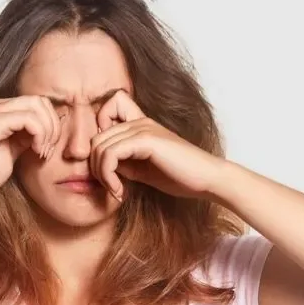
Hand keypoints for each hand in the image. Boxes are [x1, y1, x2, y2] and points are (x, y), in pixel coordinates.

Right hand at [0, 95, 61, 201]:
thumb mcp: (14, 150)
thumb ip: (28, 136)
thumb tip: (50, 129)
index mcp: (2, 111)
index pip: (39, 103)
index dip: (51, 123)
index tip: (47, 148)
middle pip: (41, 101)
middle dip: (53, 125)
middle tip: (47, 149)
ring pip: (37, 105)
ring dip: (48, 130)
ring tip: (41, 151)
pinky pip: (29, 118)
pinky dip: (39, 134)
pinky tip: (35, 150)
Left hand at [90, 91, 225, 199]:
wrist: (207, 179)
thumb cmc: (181, 176)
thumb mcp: (143, 170)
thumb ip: (123, 163)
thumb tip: (101, 166)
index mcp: (140, 124)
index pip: (105, 114)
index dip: (98, 140)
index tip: (108, 167)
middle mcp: (139, 121)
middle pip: (96, 137)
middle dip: (96, 166)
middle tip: (111, 187)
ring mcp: (142, 128)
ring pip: (100, 146)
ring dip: (102, 175)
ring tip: (117, 191)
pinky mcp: (146, 140)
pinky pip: (111, 154)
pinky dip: (108, 176)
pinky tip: (120, 191)